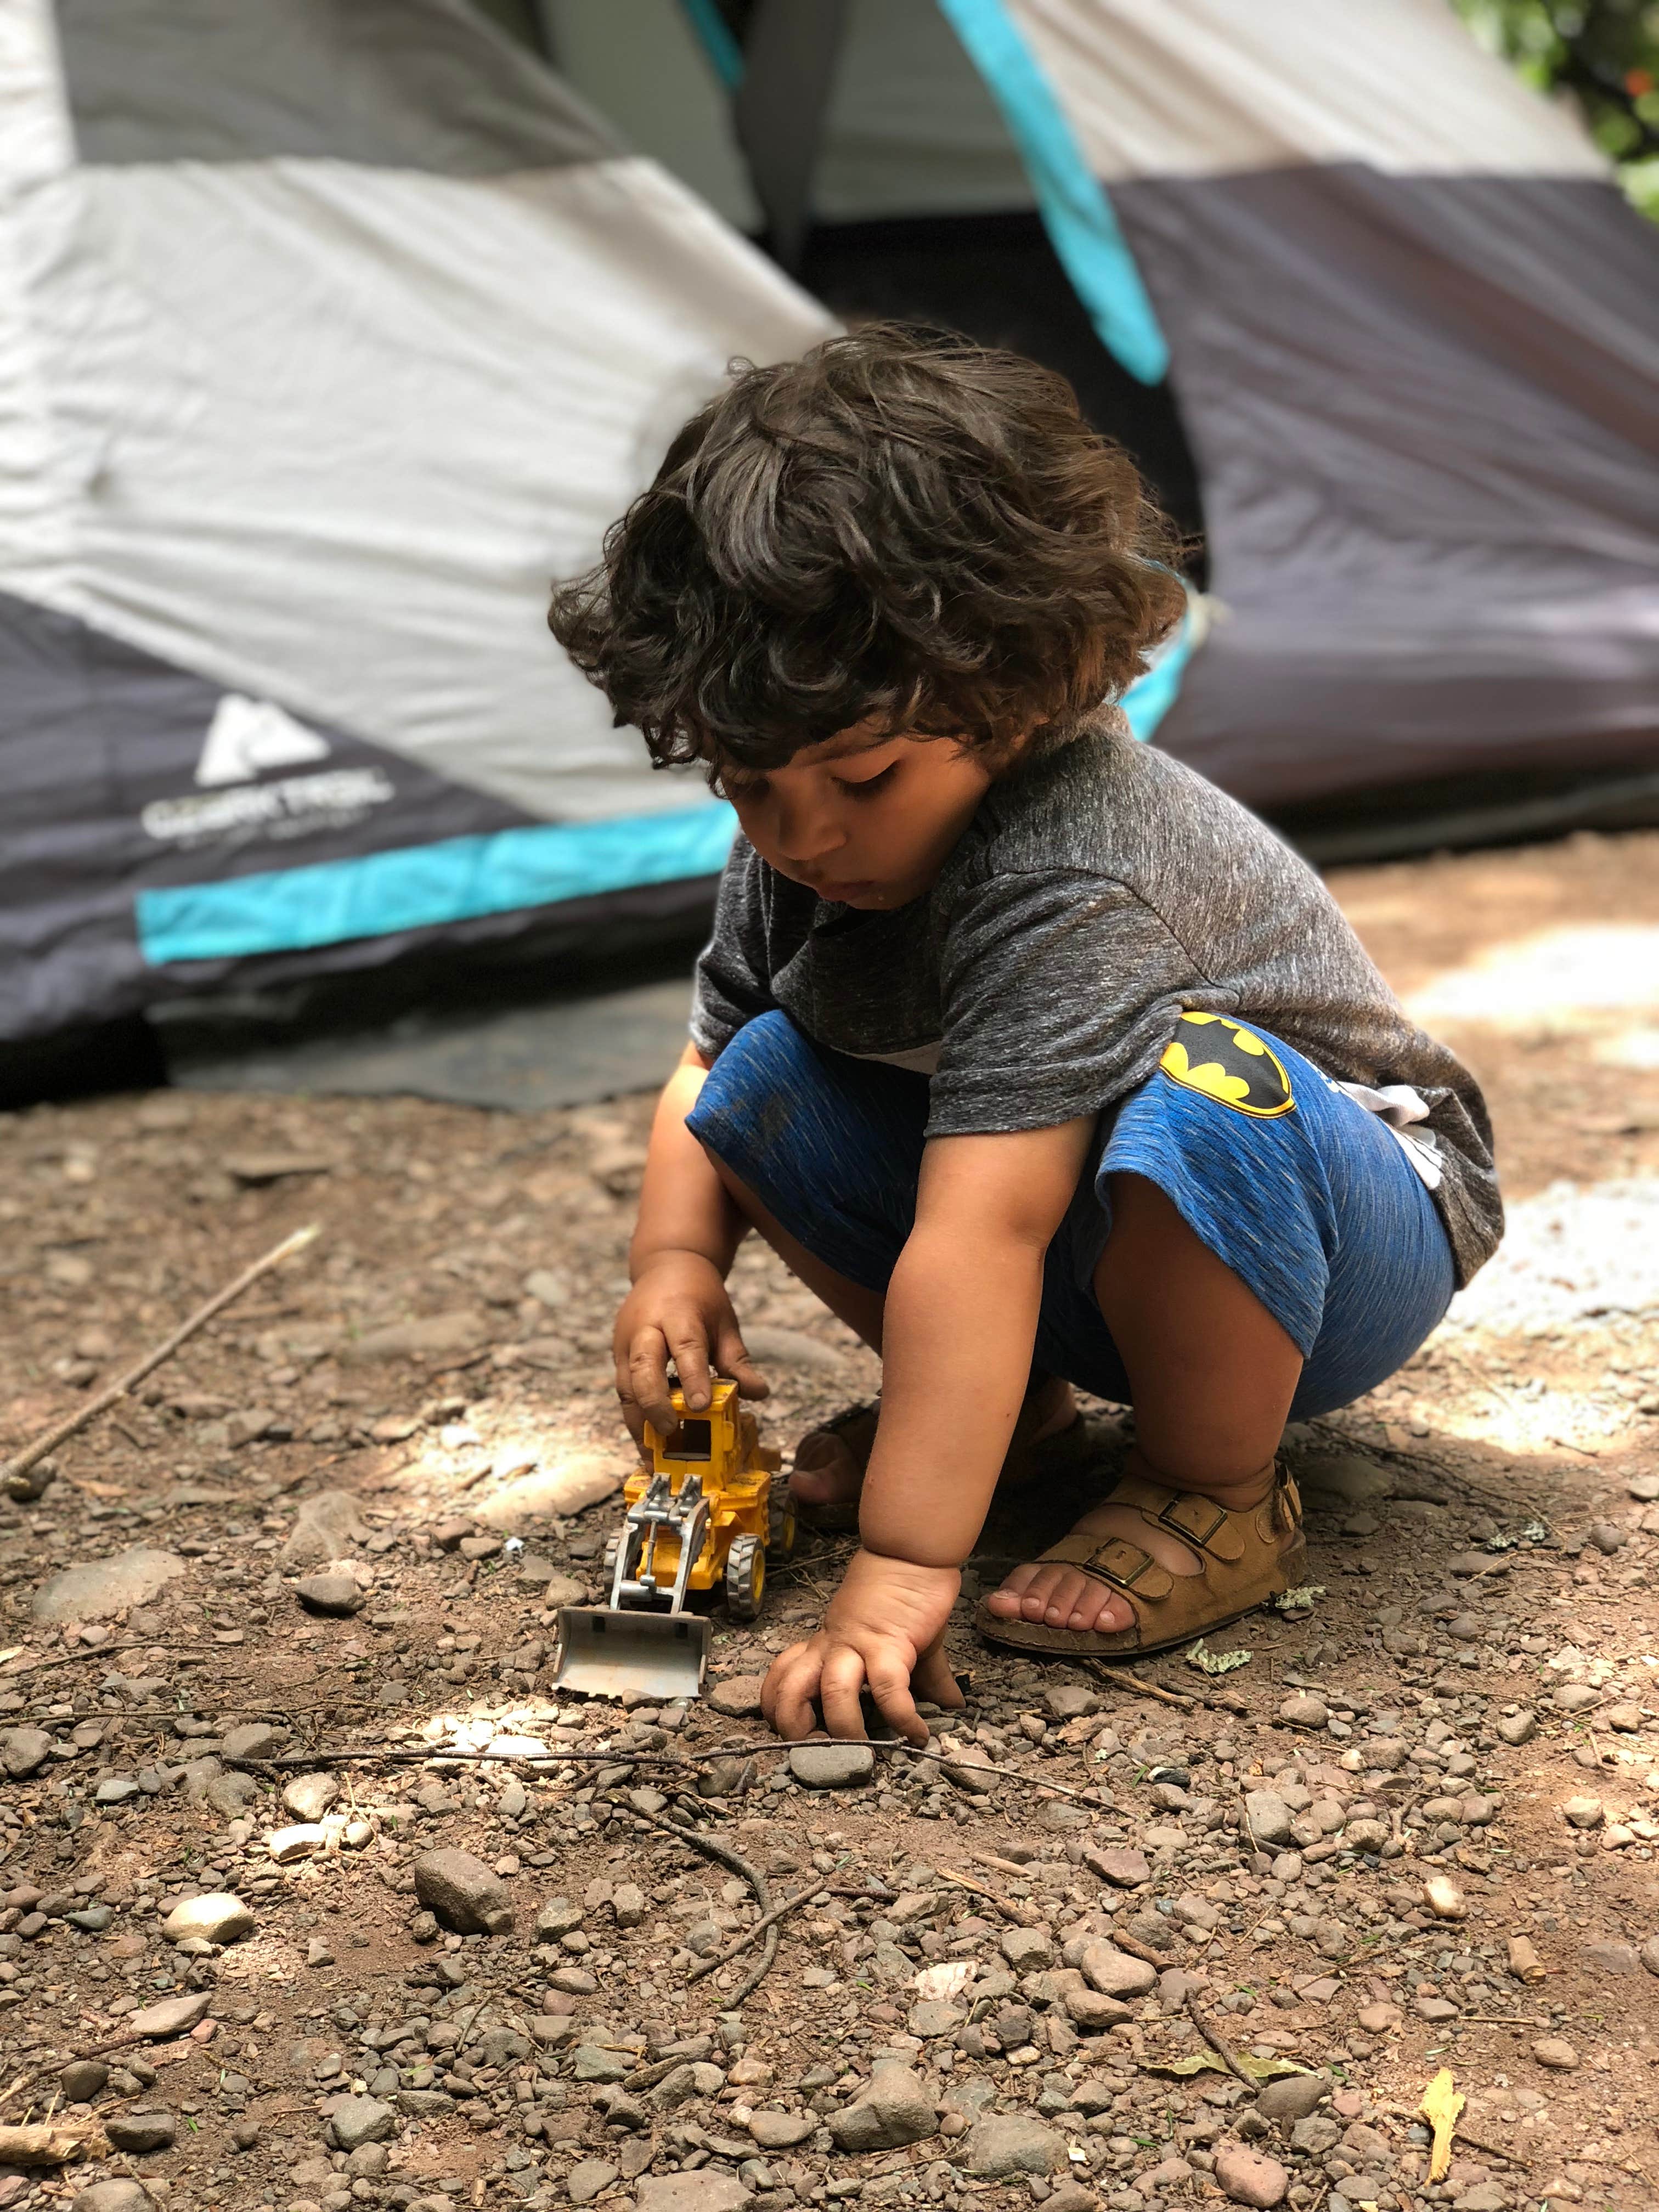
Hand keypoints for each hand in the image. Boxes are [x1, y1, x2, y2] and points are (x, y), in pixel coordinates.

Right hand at [613, 1250, 768, 1447]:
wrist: (665, 1267)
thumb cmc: (701, 1298)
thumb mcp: (725, 1322)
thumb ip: (738, 1360)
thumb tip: (759, 1394)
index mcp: (679, 1313)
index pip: (686, 1346)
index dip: (692, 1377)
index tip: (701, 1407)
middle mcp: (645, 1327)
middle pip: (642, 1365)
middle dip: (654, 1402)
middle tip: (670, 1431)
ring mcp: (625, 1342)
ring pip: (625, 1385)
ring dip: (638, 1421)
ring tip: (654, 1457)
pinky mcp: (616, 1356)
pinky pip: (622, 1391)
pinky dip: (634, 1419)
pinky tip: (648, 1446)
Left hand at [762, 1549, 965, 1744]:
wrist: (911, 1555)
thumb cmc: (900, 1596)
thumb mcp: (897, 1640)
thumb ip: (916, 1678)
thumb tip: (952, 1705)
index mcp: (824, 1645)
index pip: (781, 1676)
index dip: (777, 1708)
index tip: (794, 1734)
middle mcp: (831, 1647)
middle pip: (791, 1690)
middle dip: (795, 1727)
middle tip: (818, 1750)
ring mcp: (858, 1645)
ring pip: (833, 1693)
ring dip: (847, 1729)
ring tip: (866, 1750)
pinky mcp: (890, 1645)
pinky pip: (888, 1690)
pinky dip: (902, 1718)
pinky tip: (917, 1734)